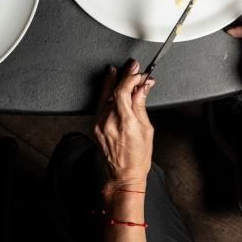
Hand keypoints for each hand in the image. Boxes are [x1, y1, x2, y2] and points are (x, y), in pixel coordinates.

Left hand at [94, 60, 154, 189]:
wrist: (123, 174)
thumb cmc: (138, 157)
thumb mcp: (146, 129)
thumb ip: (140, 105)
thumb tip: (142, 88)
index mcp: (124, 122)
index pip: (123, 90)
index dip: (130, 77)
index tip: (138, 72)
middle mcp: (109, 121)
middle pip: (113, 89)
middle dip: (123, 75)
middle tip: (131, 66)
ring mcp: (99, 123)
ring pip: (105, 95)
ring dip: (114, 81)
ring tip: (121, 71)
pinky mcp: (95, 125)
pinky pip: (101, 104)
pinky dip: (108, 93)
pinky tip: (112, 87)